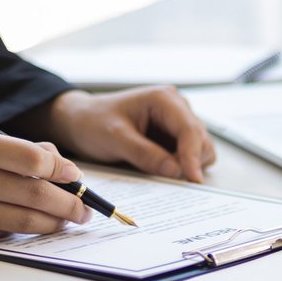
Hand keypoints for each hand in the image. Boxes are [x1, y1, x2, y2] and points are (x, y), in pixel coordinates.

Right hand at [0, 132, 93, 241]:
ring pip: (24, 221)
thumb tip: (67, 171)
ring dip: (55, 223)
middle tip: (86, 209)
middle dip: (70, 204)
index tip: (75, 177)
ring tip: (69, 220)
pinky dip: (24, 229)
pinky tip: (35, 224)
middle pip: (35, 195)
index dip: (62, 170)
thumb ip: (22, 151)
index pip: (32, 160)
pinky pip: (3, 233)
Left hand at [30, 87, 215, 182]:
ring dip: (186, 166)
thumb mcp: (115, 139)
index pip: (190, 130)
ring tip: (156, 170)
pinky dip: (180, 168)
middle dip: (190, 163)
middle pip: (202, 142)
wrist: (79, 121)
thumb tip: (175, 171)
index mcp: (165, 100)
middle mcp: (177, 108)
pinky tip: (159, 169)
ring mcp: (177, 123)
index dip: (194, 157)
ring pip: (200, 151)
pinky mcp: (173, 138)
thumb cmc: (92, 122)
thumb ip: (145, 154)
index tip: (192, 180)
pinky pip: (188, 157)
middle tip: (166, 179)